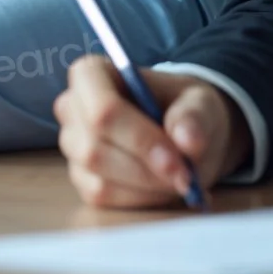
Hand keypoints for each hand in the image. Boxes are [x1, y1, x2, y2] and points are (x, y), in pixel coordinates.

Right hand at [54, 54, 249, 207]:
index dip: (139, 138)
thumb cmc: (184, 108)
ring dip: (146, 187)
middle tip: (187, 177)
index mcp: (91, 74)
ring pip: (99, 180)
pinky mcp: (82, 179)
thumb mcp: (201, 102)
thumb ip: (195, 116)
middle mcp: (72, 109)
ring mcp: (73, 147)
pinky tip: (164, 188)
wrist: (184, 132)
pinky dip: (141, 199)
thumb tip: (187, 140)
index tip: (177, 157)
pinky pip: (104, 198)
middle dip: (145, 169)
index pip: (102, 109)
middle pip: (96, 150)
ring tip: (181, 179)